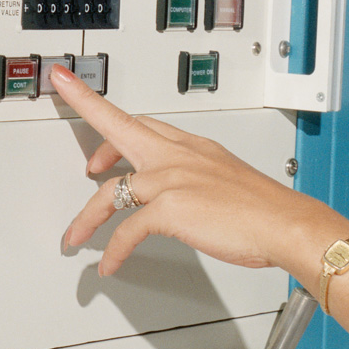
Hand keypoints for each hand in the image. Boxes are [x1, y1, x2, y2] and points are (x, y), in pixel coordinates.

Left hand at [51, 67, 341, 277]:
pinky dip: (114, 250)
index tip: (80, 85)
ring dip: (87, 217)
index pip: (143, 119)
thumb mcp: (227, 182)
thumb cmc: (265, 210)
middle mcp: (179, 156)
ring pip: (112, 190)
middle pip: (120, 128)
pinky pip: (126, 230)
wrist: (286, 224)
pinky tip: (111, 263)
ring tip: (75, 235)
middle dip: (85, 107)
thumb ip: (197, 182)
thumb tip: (179, 199)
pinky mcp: (170, 207)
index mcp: (193, 148)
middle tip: (61, 92)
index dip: (106, 103)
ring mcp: (173, 179)